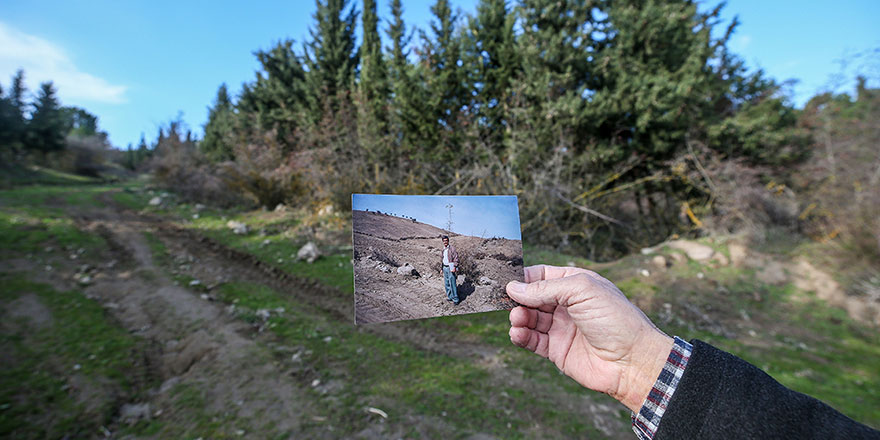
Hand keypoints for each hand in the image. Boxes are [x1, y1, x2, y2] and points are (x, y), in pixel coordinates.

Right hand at [506, 265, 672, 411]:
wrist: (632, 361)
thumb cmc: (615, 320)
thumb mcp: (582, 290)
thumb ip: (546, 288)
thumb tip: (514, 288)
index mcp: (576, 284)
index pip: (542, 275)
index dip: (524, 278)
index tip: (507, 281)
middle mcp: (567, 305)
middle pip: (532, 297)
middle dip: (518, 299)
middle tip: (507, 302)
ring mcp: (561, 328)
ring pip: (529, 319)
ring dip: (518, 317)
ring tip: (517, 319)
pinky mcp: (557, 350)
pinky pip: (531, 340)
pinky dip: (520, 336)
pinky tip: (518, 333)